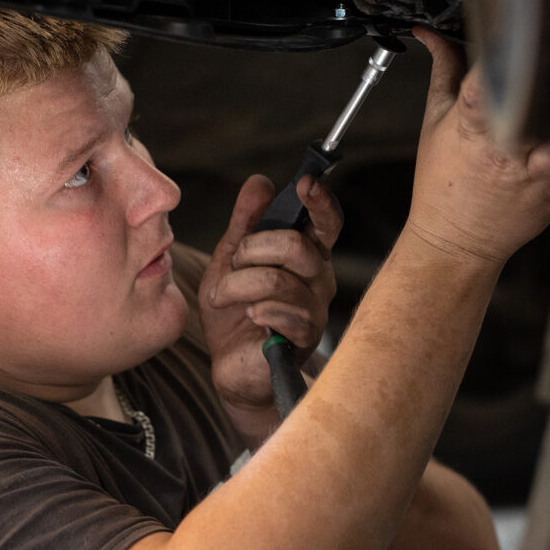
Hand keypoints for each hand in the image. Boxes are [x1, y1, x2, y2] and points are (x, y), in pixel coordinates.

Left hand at [198, 173, 342, 435]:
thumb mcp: (231, 261)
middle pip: (295, 245)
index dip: (320, 200)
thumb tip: (260, 182)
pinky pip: (284, 313)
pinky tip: (249, 317)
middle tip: (232, 263)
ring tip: (222, 297)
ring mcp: (316, 309)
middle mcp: (319, 278)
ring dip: (238, 285)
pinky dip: (256, 310)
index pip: (327, 221)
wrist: (232, 367)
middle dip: (252, 249)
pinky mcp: (306, 338)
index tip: (305, 183)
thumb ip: (245, 223)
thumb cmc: (234, 313)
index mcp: (306, 254)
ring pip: (279, 279)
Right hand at [409, 28, 549, 265]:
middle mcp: (506, 149)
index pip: (486, 86)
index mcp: (471, 128)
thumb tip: (431, 32)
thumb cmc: (443, 184)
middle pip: (535, 107)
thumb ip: (444, 71)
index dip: (502, 57)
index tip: (518, 23)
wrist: (453, 242)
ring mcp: (535, 171)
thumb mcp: (435, 122)